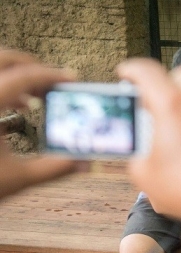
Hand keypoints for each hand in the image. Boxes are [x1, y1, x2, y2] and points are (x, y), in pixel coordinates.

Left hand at [0, 49, 79, 198]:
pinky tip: (17, 109)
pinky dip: (3, 89)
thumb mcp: (19, 177)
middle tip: (52, 83)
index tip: (70, 79)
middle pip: (4, 59)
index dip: (50, 74)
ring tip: (35, 98)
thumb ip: (55, 168)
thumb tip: (85, 163)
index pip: (23, 76)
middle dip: (31, 66)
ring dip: (16, 77)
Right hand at [117, 58, 180, 219]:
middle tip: (152, 100)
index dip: (132, 69)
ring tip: (174, 120)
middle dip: (164, 82)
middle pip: (180, 74)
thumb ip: (137, 152)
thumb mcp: (143, 173)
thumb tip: (141, 147)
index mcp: (172, 105)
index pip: (147, 72)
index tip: (125, 73)